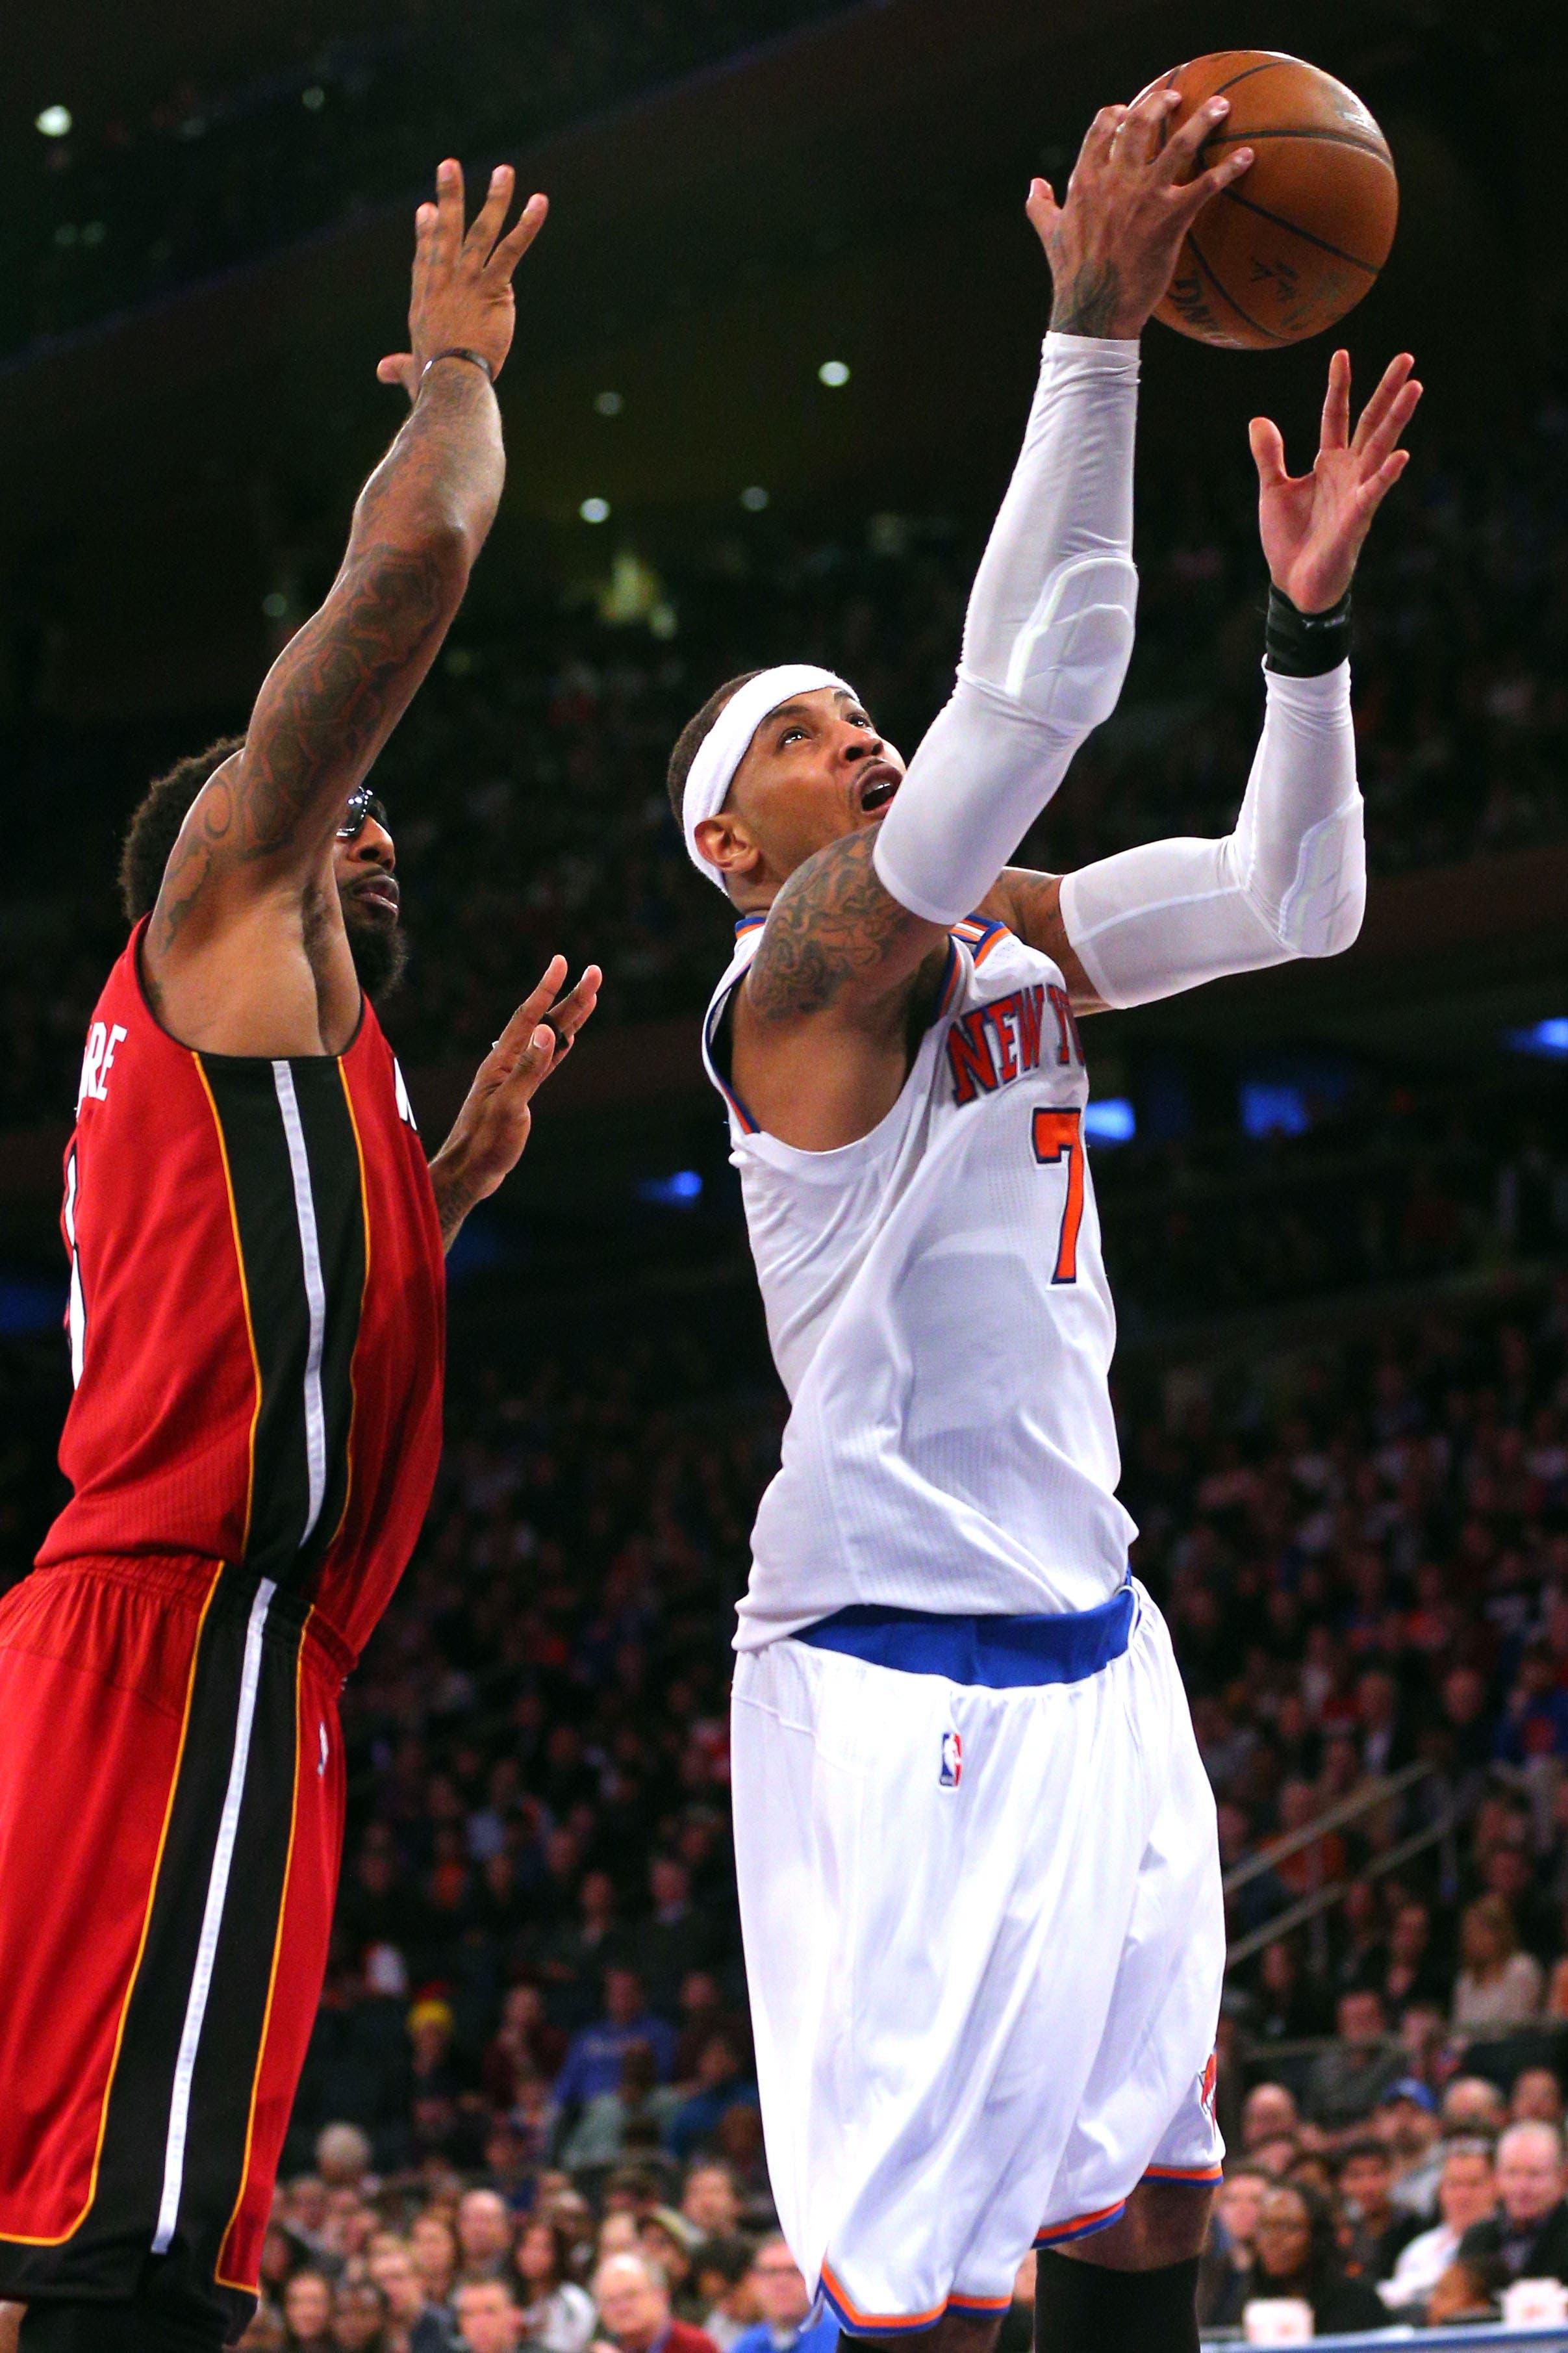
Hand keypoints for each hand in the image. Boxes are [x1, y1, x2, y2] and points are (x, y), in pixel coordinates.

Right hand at [377, 159, 547, 400]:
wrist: (449, 382)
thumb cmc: (432, 383)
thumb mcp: (412, 372)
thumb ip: (400, 368)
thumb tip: (382, 371)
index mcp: (426, 300)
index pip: (426, 258)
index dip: (427, 233)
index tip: (427, 209)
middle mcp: (444, 283)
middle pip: (446, 232)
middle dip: (449, 196)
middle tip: (450, 165)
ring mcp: (468, 281)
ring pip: (481, 232)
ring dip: (494, 199)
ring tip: (504, 171)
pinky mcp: (493, 288)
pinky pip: (511, 250)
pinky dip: (526, 226)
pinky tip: (539, 203)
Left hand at [427, 953, 600, 1247]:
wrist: (468, 1173)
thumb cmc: (485, 1144)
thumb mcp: (509, 1106)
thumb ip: (528, 1069)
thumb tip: (547, 1031)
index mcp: (502, 1061)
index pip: (529, 1016)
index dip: (547, 988)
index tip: (563, 961)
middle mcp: (507, 1062)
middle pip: (544, 1022)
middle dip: (570, 997)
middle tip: (595, 972)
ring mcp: (513, 1077)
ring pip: (547, 1039)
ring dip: (568, 1017)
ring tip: (588, 996)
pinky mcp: (519, 1094)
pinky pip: (544, 1061)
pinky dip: (558, 1046)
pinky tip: (567, 1038)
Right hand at [1027, 85, 1253, 337]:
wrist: (1094, 309)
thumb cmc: (1072, 276)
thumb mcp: (1050, 236)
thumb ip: (1041, 206)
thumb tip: (1034, 185)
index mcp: (1087, 181)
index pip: (1101, 131)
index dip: (1115, 114)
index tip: (1126, 108)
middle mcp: (1117, 180)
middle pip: (1141, 125)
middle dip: (1160, 104)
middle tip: (1175, 97)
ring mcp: (1145, 196)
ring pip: (1180, 144)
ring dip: (1203, 120)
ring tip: (1221, 105)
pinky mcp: (1171, 218)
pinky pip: (1206, 184)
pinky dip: (1229, 168)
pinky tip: (1248, 156)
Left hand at [1250, 350, 1420, 611]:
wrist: (1294, 584)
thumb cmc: (1290, 540)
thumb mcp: (1273, 491)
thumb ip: (1269, 456)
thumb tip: (1259, 420)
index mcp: (1329, 463)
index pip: (1336, 416)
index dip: (1339, 386)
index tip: (1341, 354)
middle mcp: (1348, 472)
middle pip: (1371, 423)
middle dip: (1387, 391)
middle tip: (1406, 357)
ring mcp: (1357, 493)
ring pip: (1380, 448)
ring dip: (1397, 419)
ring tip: (1415, 386)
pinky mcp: (1357, 520)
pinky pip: (1374, 493)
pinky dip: (1386, 475)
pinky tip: (1400, 455)